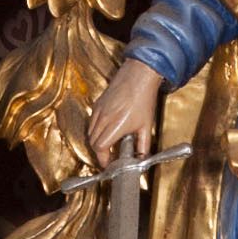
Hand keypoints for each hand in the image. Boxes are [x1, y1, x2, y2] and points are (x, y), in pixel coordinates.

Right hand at [89, 55, 164, 169]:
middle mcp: (104, 118)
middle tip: (109, 157)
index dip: (103, 159)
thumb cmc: (144, 97)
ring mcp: (99, 110)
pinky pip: (92, 122)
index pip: (100, 148)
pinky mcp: (97, 104)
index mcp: (116, 125)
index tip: (109, 164)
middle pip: (93, 142)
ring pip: (90, 132)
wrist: (139, 75)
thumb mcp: (147, 126)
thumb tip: (141, 159)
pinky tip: (107, 129)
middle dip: (100, 152)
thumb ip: (143, 146)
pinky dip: (96, 130)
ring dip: (97, 141)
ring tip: (109, 144)